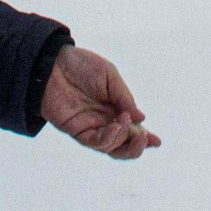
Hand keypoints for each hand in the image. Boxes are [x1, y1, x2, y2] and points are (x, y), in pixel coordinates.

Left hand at [41, 46, 158, 159]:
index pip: (132, 128)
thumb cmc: (82, 65)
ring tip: (125, 123)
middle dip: (136, 146)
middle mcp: (104, 121)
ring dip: (123, 140)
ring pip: (111, 147)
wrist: (54, 63)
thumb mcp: (110, 76)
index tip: (157, 141)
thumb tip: (141, 118)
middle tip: (144, 138)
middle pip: (123, 144)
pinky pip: (94, 142)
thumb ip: (124, 97)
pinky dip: (107, 139)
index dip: (144, 137)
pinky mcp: (76, 130)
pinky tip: (114, 128)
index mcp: (115, 107)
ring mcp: (90, 127)